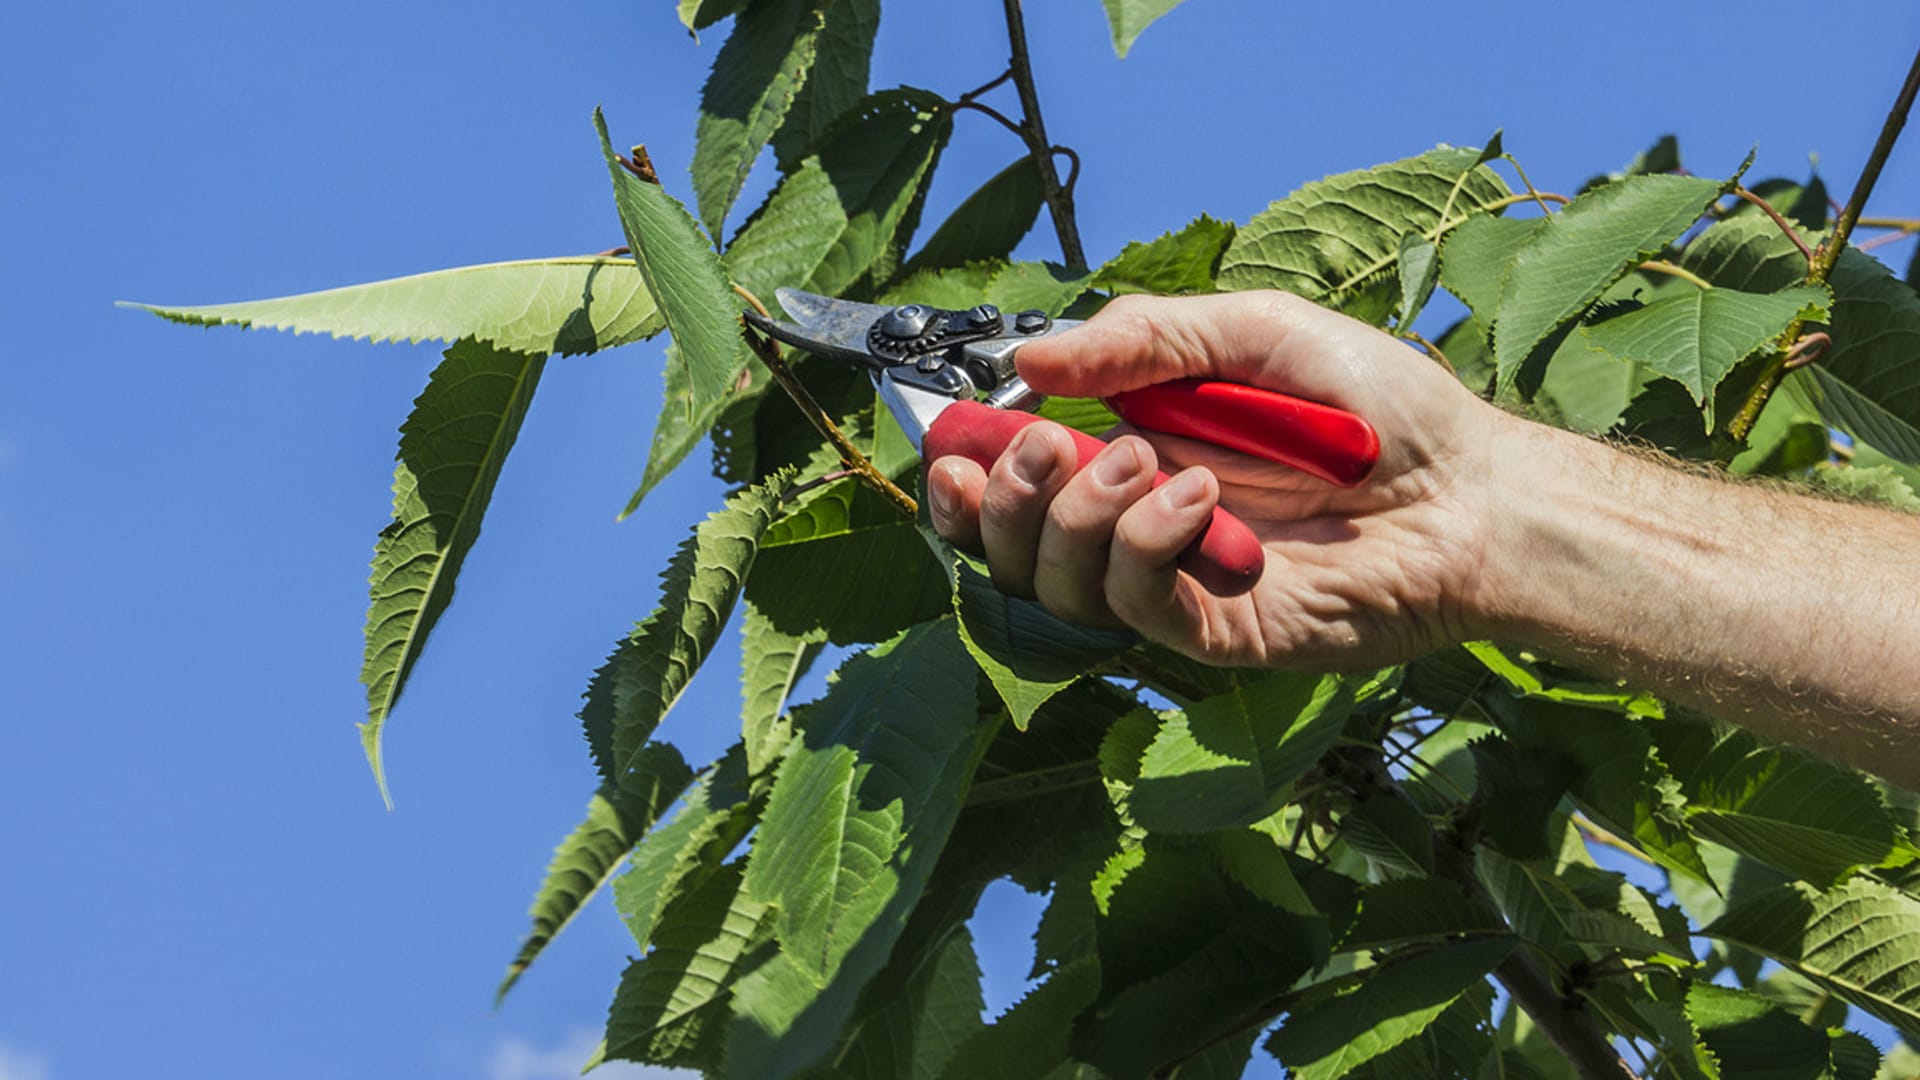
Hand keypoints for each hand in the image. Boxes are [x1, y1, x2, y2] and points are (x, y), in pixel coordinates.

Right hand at [926, 290, 1517, 669]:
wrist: (1476, 491)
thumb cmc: (1380, 410)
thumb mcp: (1253, 333)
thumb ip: (1143, 340)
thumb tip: (1030, 357)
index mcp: (1136, 458)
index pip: (1020, 490)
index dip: (967, 480)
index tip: (948, 448)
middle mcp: (1142, 530)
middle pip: (1018, 550)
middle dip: (1004, 503)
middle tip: (1041, 448)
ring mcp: (1178, 587)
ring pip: (1063, 586)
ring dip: (1076, 518)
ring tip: (1139, 461)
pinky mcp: (1218, 631)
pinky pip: (1138, 607)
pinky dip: (1143, 547)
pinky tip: (1196, 499)